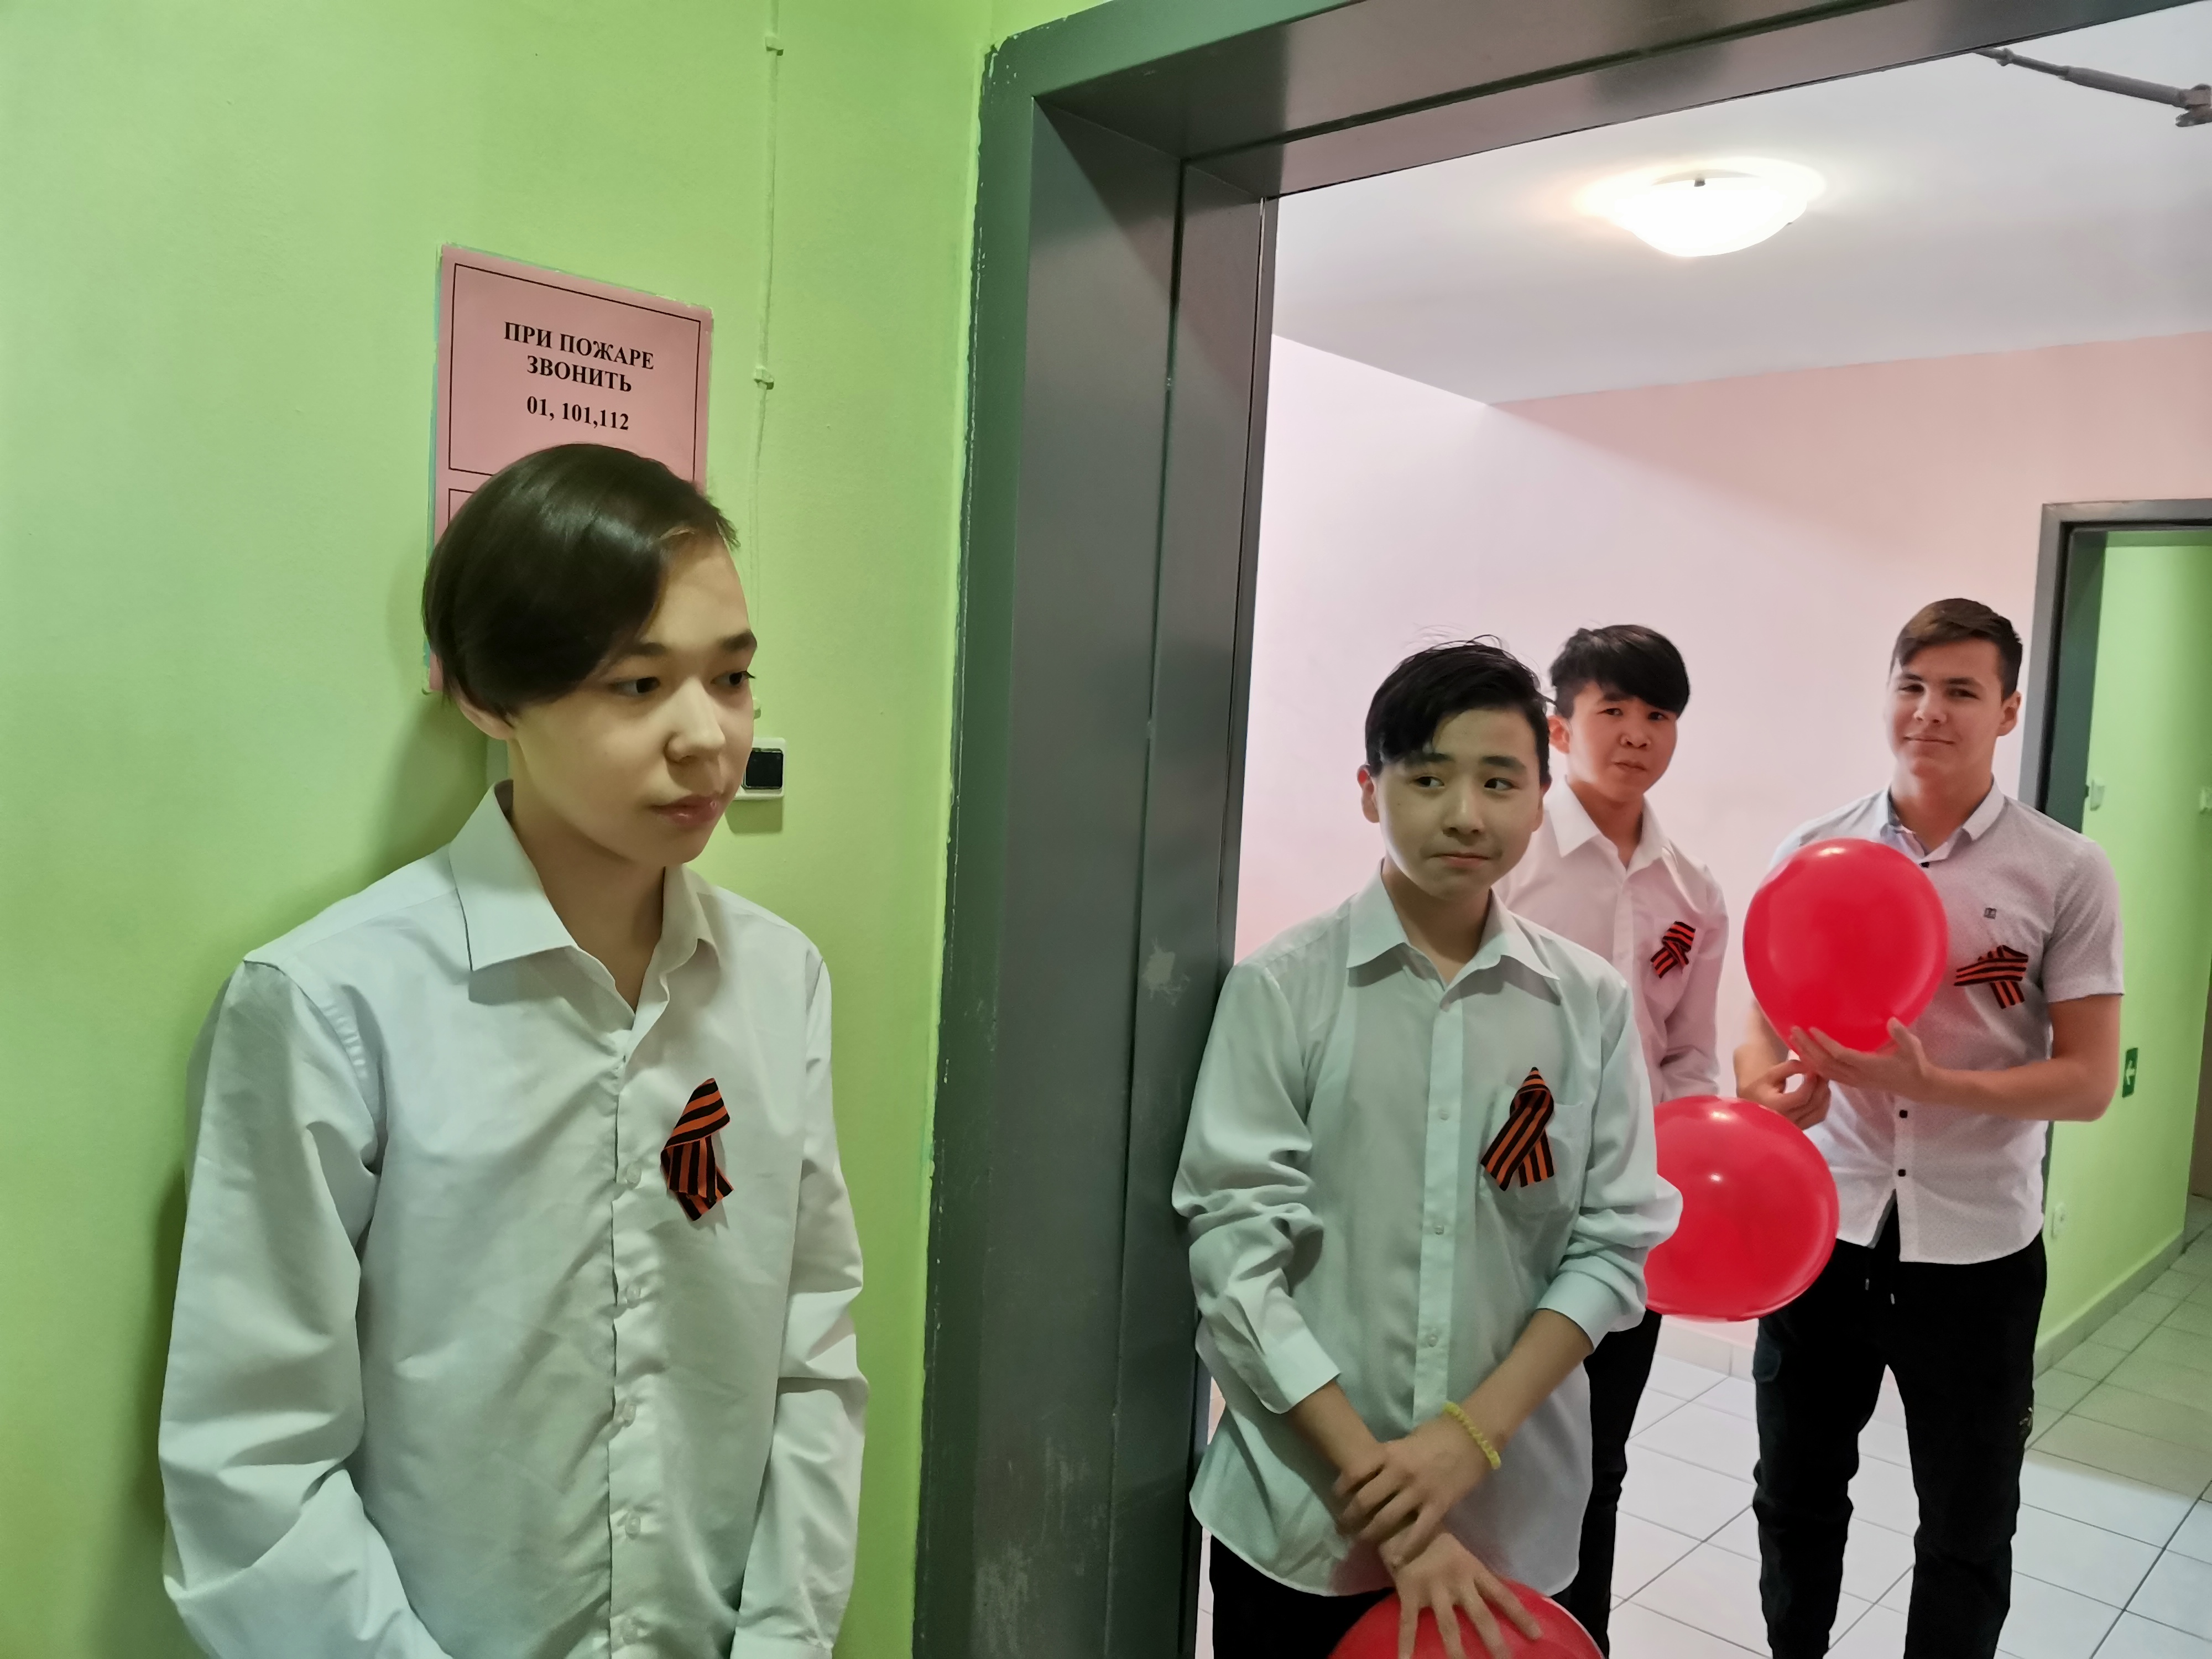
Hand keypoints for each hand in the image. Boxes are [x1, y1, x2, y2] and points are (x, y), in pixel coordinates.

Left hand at [1336, 1414, 1491, 1565]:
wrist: (1473, 1435)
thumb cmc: (1439, 1433)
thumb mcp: (1407, 1440)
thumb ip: (1390, 1458)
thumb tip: (1375, 1474)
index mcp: (1389, 1453)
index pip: (1355, 1472)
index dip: (1341, 1488)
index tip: (1337, 1498)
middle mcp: (1399, 1473)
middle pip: (1365, 1501)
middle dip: (1349, 1517)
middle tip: (1342, 1528)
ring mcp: (1418, 1491)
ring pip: (1386, 1519)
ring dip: (1370, 1534)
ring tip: (1361, 1542)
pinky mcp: (1438, 1506)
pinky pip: (1418, 1532)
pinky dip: (1406, 1548)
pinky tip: (1396, 1559)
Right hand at [1387, 1532, 1541, 1658]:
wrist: (1401, 1521)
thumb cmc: (1435, 1539)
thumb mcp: (1462, 1555)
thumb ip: (1475, 1577)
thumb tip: (1498, 1599)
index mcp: (1473, 1569)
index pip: (1502, 1595)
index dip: (1520, 1616)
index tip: (1536, 1636)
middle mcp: (1457, 1580)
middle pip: (1480, 1615)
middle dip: (1494, 1641)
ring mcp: (1432, 1587)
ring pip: (1449, 1625)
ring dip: (1457, 1651)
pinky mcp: (1409, 1592)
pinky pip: (1408, 1623)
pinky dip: (1406, 1644)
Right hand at [1738, 1055, 1831, 1128]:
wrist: (1754, 1107)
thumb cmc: (1760, 1089)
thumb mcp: (1770, 1074)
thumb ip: (1789, 1067)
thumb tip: (1810, 1065)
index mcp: (1775, 1107)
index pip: (1801, 1097)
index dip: (1811, 1083)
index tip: (1813, 1070)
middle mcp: (1786, 1120)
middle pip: (1813, 1103)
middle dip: (1821, 1086)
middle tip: (1822, 1072)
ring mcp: (1795, 1127)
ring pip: (1819, 1111)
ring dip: (1825, 1094)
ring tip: (1822, 1080)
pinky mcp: (1802, 1128)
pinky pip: (1819, 1117)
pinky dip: (1824, 1103)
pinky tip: (1820, 1093)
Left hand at [1792, 1020, 1935, 1095]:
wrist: (1917, 1086)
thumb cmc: (1914, 1064)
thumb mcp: (1913, 1048)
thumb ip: (1901, 1035)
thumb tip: (1891, 1020)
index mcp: (1869, 1066)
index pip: (1841, 1055)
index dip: (1825, 1043)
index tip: (1812, 1029)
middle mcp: (1857, 1075)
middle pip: (1826, 1063)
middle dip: (1808, 1048)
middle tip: (1794, 1030)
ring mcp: (1853, 1081)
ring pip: (1824, 1071)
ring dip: (1807, 1056)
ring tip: (1794, 1040)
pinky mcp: (1852, 1082)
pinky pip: (1828, 1075)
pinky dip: (1814, 1065)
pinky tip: (1805, 1055)